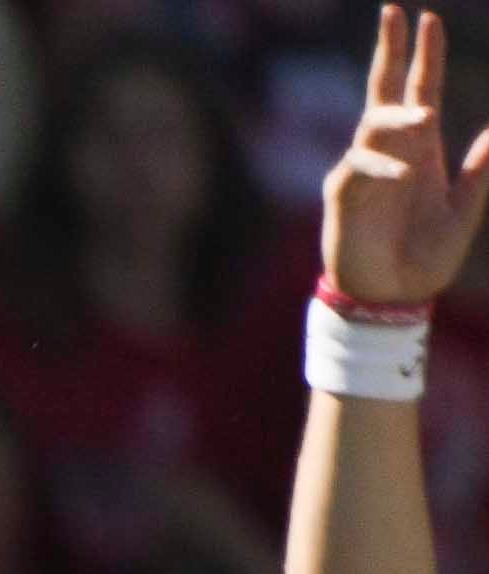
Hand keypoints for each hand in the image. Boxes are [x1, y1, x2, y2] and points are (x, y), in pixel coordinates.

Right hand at [331, 7, 488, 308]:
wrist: (390, 299)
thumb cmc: (424, 259)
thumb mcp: (464, 210)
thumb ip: (480, 171)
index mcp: (420, 148)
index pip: (420, 89)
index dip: (425, 56)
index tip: (428, 18)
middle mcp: (390, 151)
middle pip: (384, 89)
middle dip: (390, 50)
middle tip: (393, 11)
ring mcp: (363, 171)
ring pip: (372, 125)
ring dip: (396, 117)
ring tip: (424, 117)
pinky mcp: (343, 196)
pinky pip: (359, 170)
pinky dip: (382, 168)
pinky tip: (403, 176)